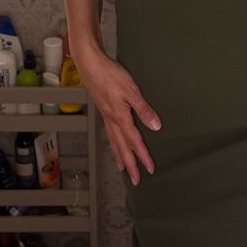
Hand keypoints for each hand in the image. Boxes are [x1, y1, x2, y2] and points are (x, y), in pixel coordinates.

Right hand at [72, 43, 161, 185]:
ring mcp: (106, 116)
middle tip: (136, 180)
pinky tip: (114, 143)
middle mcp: (112, 121)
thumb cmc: (112, 76)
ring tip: (124, 168)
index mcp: (121, 118)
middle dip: (130, 164)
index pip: (135, 142)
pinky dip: (113, 144)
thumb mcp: (132, 91)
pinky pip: (110, 133)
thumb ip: (144, 110)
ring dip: (121, 156)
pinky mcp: (103, 110)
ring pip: (114, 142)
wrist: (91, 66)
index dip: (143, 156)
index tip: (150, 169)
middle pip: (123, 147)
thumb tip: (156, 127)